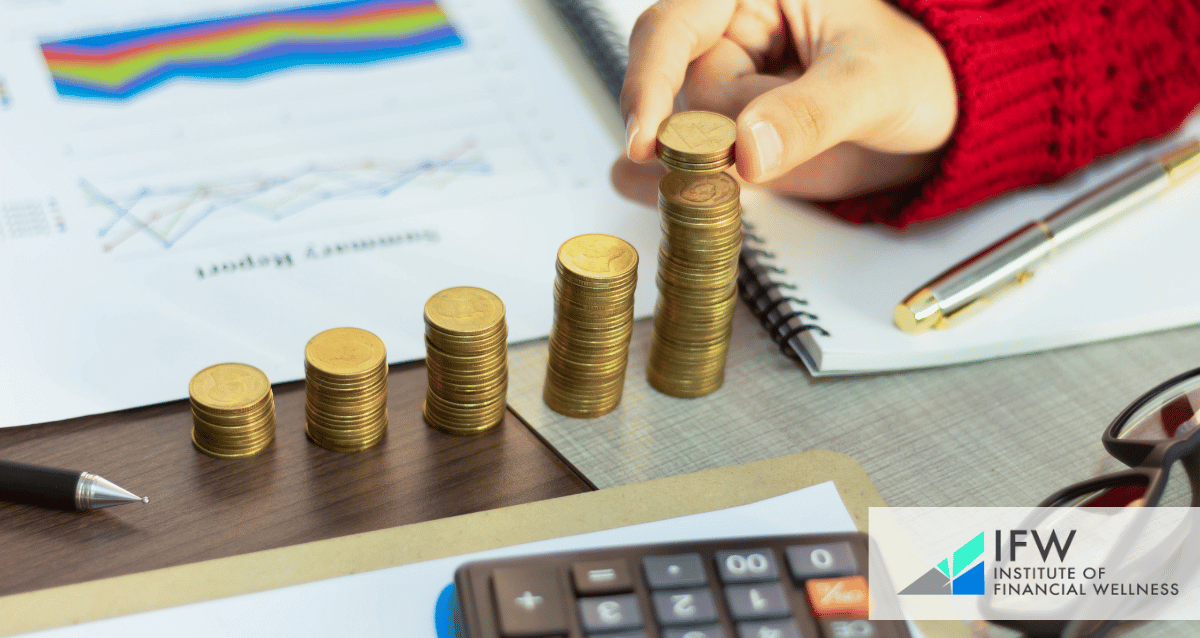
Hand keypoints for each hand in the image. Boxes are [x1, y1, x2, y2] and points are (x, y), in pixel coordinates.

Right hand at [614, 0, 956, 204]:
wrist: (935, 117)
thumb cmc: (914, 71)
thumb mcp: (874, 85)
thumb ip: (811, 115)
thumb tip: (747, 149)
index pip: (672, 27)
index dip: (650, 80)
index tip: (645, 141)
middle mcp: (726, 34)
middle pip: (677, 93)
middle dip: (707, 137)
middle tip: (750, 164)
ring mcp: (724, 87)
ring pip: (685, 138)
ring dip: (717, 167)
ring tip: (789, 158)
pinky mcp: (725, 136)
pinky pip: (687, 165)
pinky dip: (689, 186)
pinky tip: (676, 196)